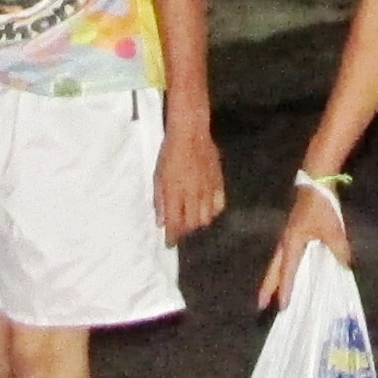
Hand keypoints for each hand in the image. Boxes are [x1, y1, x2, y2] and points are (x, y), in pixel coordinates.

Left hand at [153, 116, 225, 240]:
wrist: (191, 133)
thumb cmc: (170, 153)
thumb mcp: (158, 176)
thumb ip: (159, 200)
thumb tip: (160, 221)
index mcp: (175, 192)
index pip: (174, 223)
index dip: (172, 237)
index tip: (169, 244)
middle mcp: (193, 194)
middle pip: (192, 224)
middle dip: (184, 230)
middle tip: (179, 228)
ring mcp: (207, 189)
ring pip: (206, 217)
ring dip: (198, 222)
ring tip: (191, 219)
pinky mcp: (218, 182)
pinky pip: (219, 205)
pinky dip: (212, 211)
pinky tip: (206, 209)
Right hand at [259, 181, 351, 308]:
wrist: (316, 183)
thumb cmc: (321, 206)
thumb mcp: (333, 229)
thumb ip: (339, 250)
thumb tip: (344, 267)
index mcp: (292, 242)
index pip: (288, 271)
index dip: (286, 289)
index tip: (282, 307)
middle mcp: (285, 242)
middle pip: (274, 269)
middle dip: (268, 287)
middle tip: (261, 305)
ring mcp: (287, 237)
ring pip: (277, 263)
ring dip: (273, 278)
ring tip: (269, 294)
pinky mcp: (293, 233)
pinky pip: (284, 257)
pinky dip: (282, 268)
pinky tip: (287, 273)